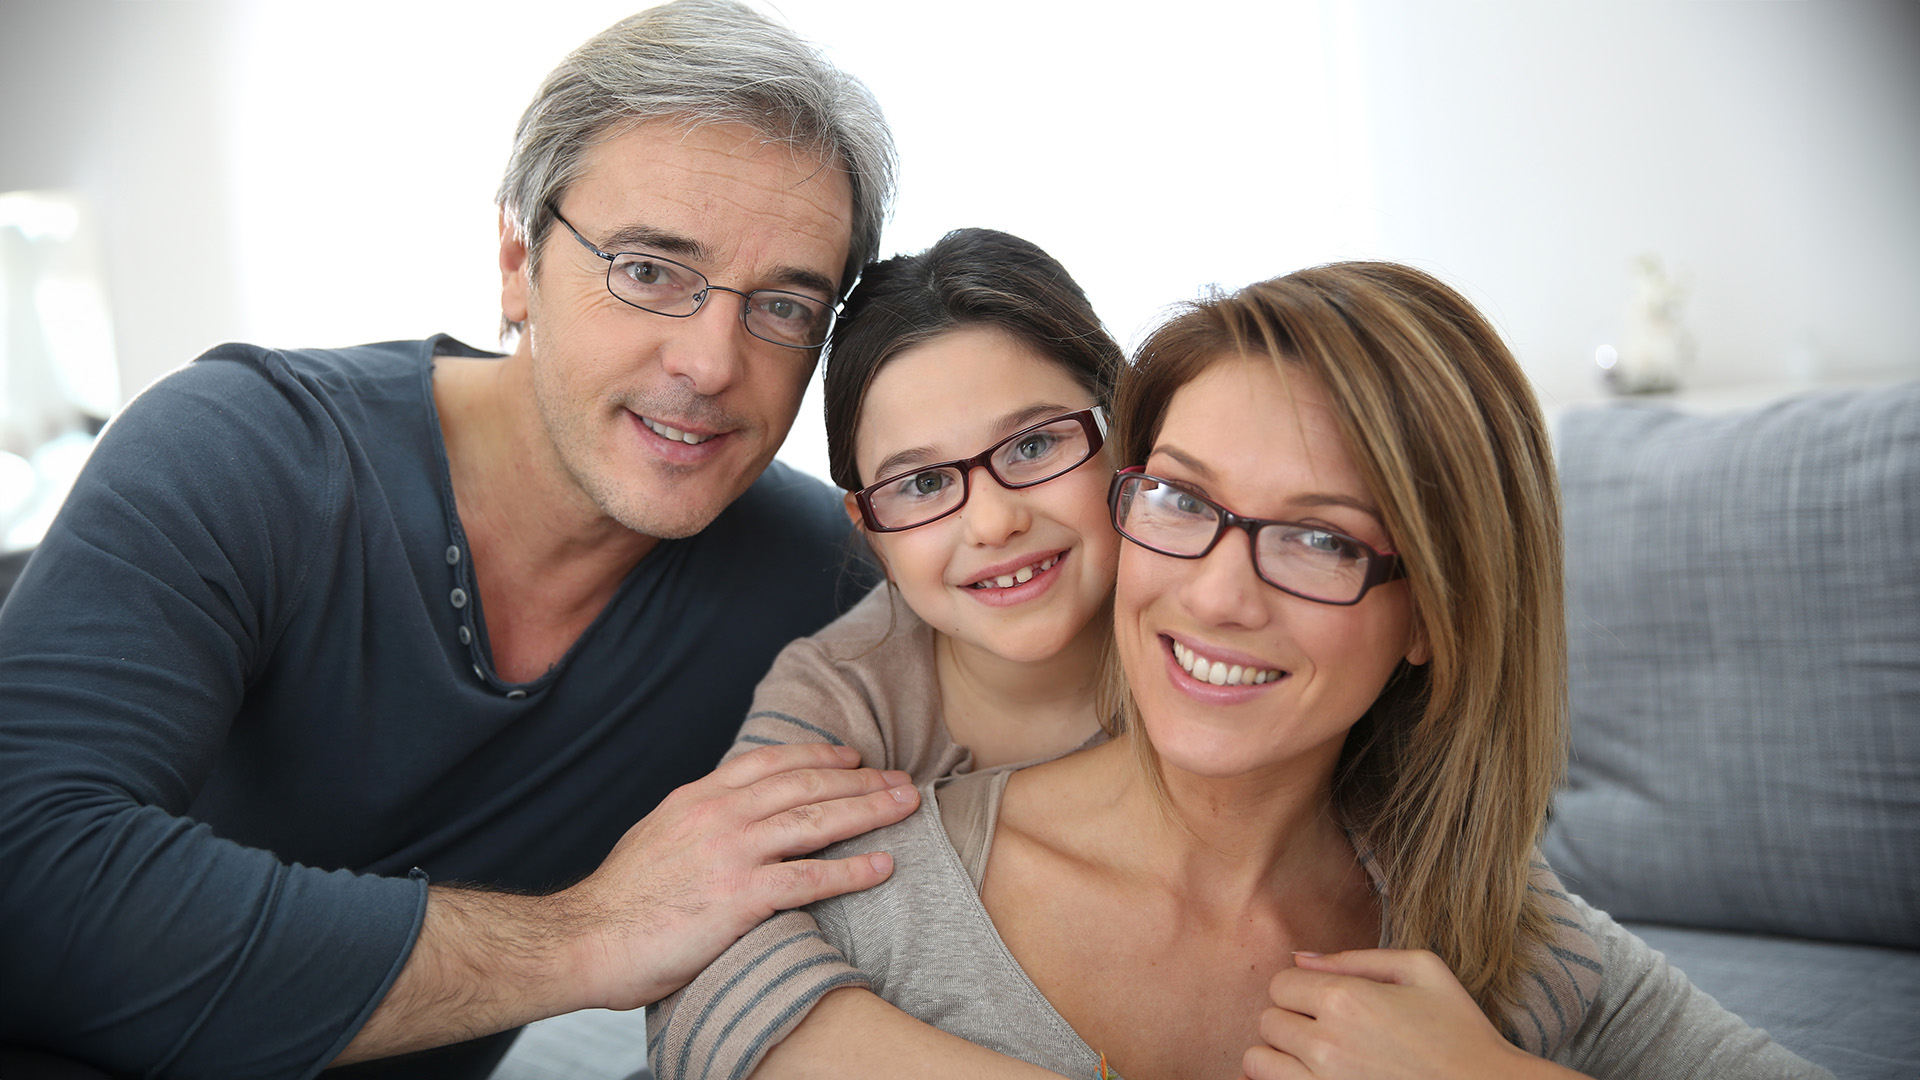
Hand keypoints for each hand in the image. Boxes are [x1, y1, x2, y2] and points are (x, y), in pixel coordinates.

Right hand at [337, 742, 916, 1062]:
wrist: (586, 938)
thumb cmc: (620, 901)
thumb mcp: (657, 837)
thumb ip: (697, 821)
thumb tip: (727, 817)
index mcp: (699, 798)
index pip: (771, 762)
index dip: (818, 756)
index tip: (851, 757)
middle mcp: (720, 815)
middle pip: (805, 785)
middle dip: (860, 780)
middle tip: (900, 779)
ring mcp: (732, 853)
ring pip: (816, 820)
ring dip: (869, 810)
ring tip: (906, 806)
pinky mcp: (741, 898)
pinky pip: (810, 879)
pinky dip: (852, 870)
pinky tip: (882, 866)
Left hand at [1243, 949, 1564, 1079]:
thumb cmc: (1460, 1031)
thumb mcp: (1422, 970)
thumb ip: (1356, 958)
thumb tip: (1302, 958)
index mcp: (1344, 999)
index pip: (1280, 984)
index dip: (1302, 989)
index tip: (1326, 1001)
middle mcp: (1325, 1044)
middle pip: (1268, 1021)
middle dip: (1293, 1021)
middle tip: (1328, 1029)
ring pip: (1258, 1061)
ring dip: (1281, 1056)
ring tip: (1315, 1057)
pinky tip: (1312, 1076)